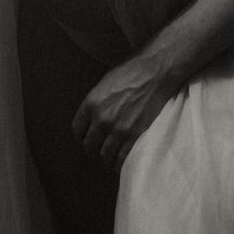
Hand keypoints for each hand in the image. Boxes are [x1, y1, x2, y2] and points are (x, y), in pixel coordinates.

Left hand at [72, 51, 175, 171]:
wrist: (156, 72)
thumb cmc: (133, 70)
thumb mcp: (107, 81)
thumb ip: (97, 100)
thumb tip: (94, 114)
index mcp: (92, 102)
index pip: (77, 130)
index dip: (82, 136)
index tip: (87, 138)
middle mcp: (101, 118)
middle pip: (89, 145)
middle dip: (93, 148)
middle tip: (99, 149)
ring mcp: (118, 129)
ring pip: (104, 155)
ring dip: (107, 157)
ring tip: (111, 156)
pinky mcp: (134, 135)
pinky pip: (122, 158)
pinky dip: (120, 163)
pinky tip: (121, 161)